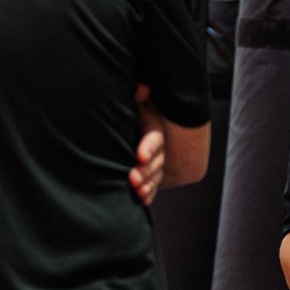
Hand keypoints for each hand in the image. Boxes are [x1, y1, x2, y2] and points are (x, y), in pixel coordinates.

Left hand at [130, 84, 166, 204]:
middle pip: (157, 160)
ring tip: (137, 191)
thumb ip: (139, 95)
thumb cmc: (134, 108)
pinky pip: (152, 183)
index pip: (154, 138)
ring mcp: (155, 158)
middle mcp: (158, 143)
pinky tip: (142, 200)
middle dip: (146, 171)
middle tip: (133, 178)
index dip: (148, 147)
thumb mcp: (136, 101)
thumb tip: (141, 89)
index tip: (140, 156)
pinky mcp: (149, 169)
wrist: (131, 118)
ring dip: (148, 184)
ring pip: (156, 173)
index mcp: (153, 126)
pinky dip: (148, 192)